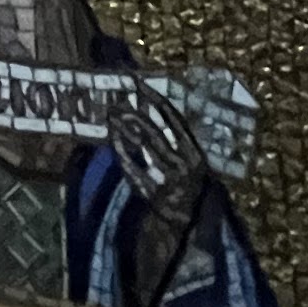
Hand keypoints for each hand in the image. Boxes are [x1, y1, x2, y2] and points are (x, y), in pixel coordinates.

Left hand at [107, 79, 208, 211]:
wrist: (189, 223)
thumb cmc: (186, 184)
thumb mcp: (188, 160)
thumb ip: (173, 139)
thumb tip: (150, 109)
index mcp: (195, 152)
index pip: (174, 118)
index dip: (155, 99)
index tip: (137, 83)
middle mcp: (186, 164)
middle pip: (156, 133)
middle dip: (134, 116)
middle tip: (116, 105)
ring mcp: (172, 180)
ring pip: (145, 149)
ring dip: (125, 131)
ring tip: (112, 117)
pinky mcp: (157, 195)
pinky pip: (136, 171)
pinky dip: (124, 155)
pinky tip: (113, 141)